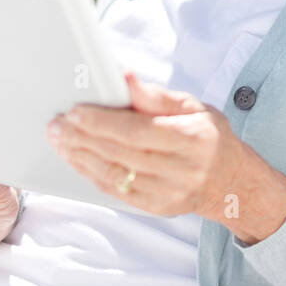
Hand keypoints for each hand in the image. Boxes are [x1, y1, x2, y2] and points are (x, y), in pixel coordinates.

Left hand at [46, 71, 285, 240]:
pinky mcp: (156, 208)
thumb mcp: (192, 106)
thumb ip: (155, 95)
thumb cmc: (208, 136)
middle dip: (82, 137)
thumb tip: (124, 78)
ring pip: (114, 174)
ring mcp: (168, 193)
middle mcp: (180, 169)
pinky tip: (77, 159)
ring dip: (80, 156)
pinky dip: (92, 174)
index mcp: (190, 138)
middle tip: (56, 124)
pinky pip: (116, 191)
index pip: (136, 130)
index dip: (102, 121)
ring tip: (59, 140)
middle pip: (120, 153)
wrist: (229, 181)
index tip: (75, 110)